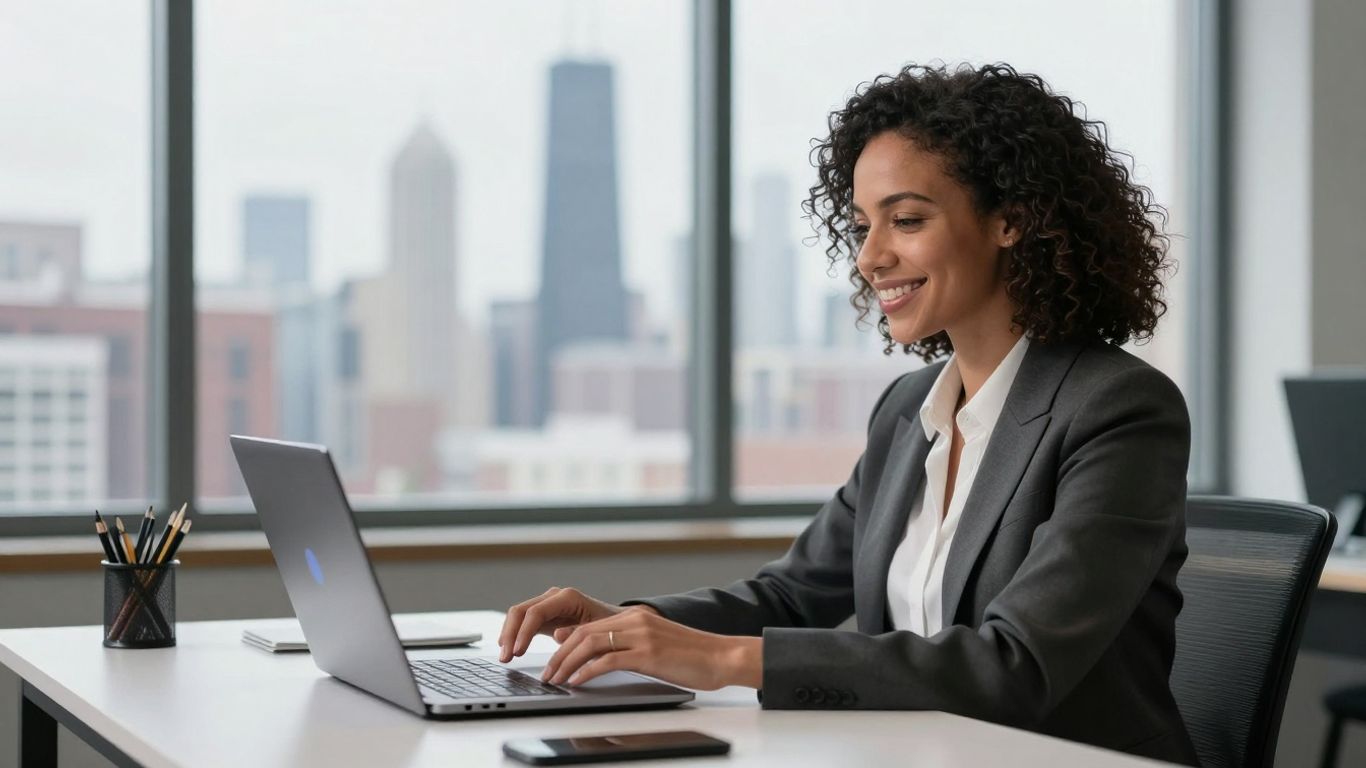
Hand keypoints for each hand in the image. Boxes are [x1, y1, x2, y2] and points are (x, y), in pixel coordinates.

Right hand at [498, 587, 637, 662]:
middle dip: (510, 634)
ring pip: (518, 615)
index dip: (524, 632)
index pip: (536, 612)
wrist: (615, 625)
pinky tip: (509, 648)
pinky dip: (514, 634)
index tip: (518, 651)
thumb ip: (578, 633)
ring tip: (505, 657)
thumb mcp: (598, 632)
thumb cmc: (609, 628)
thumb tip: (557, 634)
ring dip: (509, 635)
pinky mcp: (545, 615)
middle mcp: (554, 597)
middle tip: (506, 658)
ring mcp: (548, 604)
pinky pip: (523, 622)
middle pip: (521, 611)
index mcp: (568, 598)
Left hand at [540, 608, 762, 690]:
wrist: (722, 657)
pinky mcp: (648, 654)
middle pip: (584, 633)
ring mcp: (641, 636)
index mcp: (635, 617)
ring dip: (567, 663)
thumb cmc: (691, 656)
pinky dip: (587, 672)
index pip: (589, 627)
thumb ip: (626, 645)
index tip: (553, 660)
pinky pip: (608, 660)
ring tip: (556, 679)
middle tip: (547, 673)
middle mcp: (635, 621)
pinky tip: (577, 682)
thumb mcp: (654, 645)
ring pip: (590, 644)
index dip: (566, 644)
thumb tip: (596, 652)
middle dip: (560, 655)